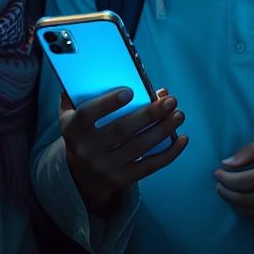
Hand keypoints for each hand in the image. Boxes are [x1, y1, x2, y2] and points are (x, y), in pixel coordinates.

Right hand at [62, 87, 187, 216]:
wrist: (82, 174)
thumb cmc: (85, 131)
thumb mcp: (75, 113)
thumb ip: (85, 92)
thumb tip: (120, 74)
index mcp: (72, 129)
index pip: (87, 114)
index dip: (108, 102)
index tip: (130, 91)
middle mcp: (86, 150)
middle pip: (121, 130)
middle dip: (148, 114)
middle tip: (170, 100)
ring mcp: (104, 167)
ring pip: (138, 148)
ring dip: (162, 130)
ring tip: (179, 114)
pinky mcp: (121, 180)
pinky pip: (149, 166)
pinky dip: (168, 153)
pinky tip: (181, 138)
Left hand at [214, 133, 253, 223]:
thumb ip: (250, 150)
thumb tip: (227, 163)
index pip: (241, 182)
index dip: (224, 179)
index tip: (217, 173)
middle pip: (242, 199)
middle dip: (225, 192)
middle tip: (219, 185)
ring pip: (250, 211)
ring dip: (234, 203)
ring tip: (227, 193)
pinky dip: (248, 211)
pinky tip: (242, 202)